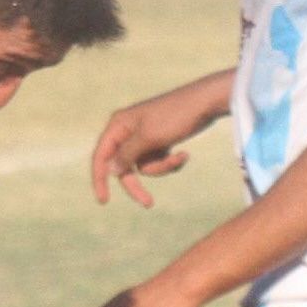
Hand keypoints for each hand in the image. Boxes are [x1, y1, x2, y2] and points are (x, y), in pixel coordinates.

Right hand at [90, 94, 207, 206]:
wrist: (206, 103)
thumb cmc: (175, 116)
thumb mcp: (149, 138)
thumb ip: (127, 155)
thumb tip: (110, 169)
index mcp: (119, 125)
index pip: (101, 156)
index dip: (99, 179)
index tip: (104, 201)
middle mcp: (128, 131)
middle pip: (124, 167)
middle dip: (138, 184)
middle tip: (149, 203)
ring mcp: (144, 137)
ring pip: (144, 167)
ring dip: (162, 167)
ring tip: (180, 157)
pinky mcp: (159, 141)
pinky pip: (158, 162)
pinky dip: (170, 162)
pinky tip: (185, 154)